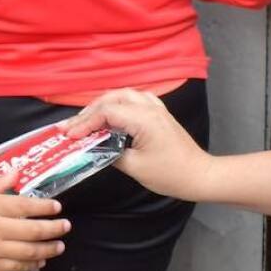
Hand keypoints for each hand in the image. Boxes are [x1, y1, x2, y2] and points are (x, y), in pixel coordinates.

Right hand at [0, 176, 68, 270]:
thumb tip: (16, 173)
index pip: (24, 206)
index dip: (43, 206)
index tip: (57, 207)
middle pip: (32, 229)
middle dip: (53, 228)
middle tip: (66, 226)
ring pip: (28, 250)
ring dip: (48, 248)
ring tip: (60, 246)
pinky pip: (17, 266)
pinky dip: (32, 264)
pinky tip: (40, 260)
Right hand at [61, 88, 212, 201]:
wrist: (199, 175)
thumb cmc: (170, 174)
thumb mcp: (135, 167)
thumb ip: (110, 153)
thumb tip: (94, 147)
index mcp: (143, 119)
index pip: (106, 112)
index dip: (85, 123)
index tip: (70, 136)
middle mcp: (149, 107)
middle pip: (111, 99)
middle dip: (88, 112)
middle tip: (72, 127)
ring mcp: (155, 108)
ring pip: (122, 95)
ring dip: (102, 105)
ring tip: (86, 119)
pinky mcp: (159, 113)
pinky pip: (134, 99)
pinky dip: (118, 103)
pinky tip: (111, 114)